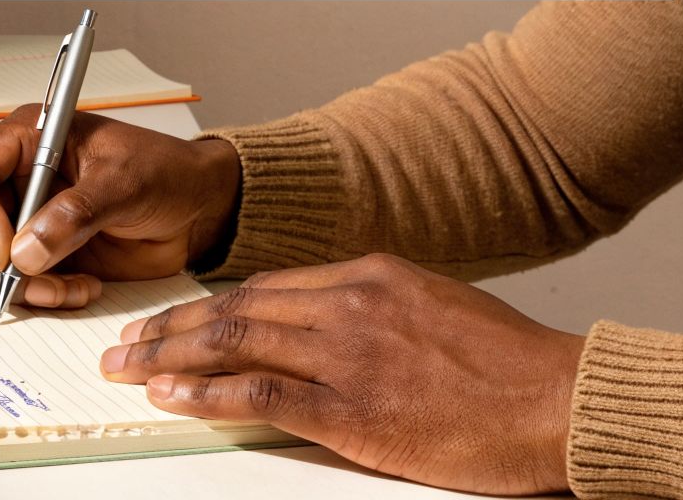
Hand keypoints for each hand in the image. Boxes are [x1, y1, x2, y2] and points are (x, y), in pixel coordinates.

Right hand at [0, 105, 240, 308]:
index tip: (2, 249)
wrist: (197, 209)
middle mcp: (19, 178)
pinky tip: (81, 290)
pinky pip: (20, 281)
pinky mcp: (44, 252)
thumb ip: (75, 212)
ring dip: (21, 284)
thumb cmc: (166, 173)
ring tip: (69, 289)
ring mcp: (28, 217)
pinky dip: (42, 294)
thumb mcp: (125, 182)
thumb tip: (25, 250)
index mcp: (30, 140)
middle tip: (29, 281)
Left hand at [100, 253, 584, 494]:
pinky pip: (261, 394)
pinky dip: (207, 394)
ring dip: (170, 356)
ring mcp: (346, 353)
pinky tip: (170, 396)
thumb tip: (312, 325)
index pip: (262, 287)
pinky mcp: (353, 408)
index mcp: (365, 275)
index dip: (205, 306)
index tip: (172, 321)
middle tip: (123, 343)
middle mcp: (346, 303)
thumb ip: (365, 310)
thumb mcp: (428, 306)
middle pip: (234, 309)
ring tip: (126, 368)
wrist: (558, 397)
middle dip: (169, 328)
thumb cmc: (504, 361)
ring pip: (235, 342)